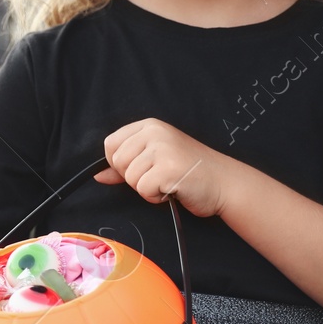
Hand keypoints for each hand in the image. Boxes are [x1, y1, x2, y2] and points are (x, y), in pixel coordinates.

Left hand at [96, 119, 229, 218]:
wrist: (224, 183)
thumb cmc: (189, 173)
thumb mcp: (154, 161)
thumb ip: (125, 166)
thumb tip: (98, 175)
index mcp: (150, 126)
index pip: (111, 143)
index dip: (118, 163)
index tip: (140, 169)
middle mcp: (155, 132)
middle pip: (118, 161)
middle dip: (134, 178)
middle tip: (158, 177)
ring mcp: (163, 148)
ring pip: (130, 177)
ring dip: (147, 189)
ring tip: (168, 182)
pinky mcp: (169, 167)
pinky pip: (143, 189)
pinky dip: (156, 197)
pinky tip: (173, 189)